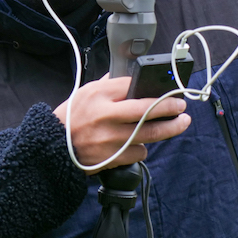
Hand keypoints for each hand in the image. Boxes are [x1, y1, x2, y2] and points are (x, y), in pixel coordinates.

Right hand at [53, 74, 190, 174]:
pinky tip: (141, 143)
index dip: (155, 88)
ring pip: (149, 134)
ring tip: (179, 124)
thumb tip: (133, 79)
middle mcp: (105, 116)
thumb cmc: (72, 116)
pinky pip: (139, 152)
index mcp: (98, 95)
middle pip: (147, 111)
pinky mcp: (112, 158)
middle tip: (182, 107)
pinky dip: (143, 147)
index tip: (171, 91)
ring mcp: (110, 139)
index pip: (133, 86)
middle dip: (170, 108)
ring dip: (168, 129)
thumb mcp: (86, 92)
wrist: (54, 145)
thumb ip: (109, 85)